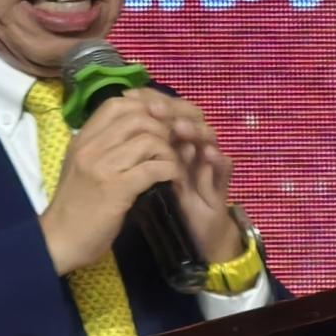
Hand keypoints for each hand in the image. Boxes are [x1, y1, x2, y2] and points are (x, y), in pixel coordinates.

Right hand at [39, 88, 237, 273]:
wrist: (59, 240)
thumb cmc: (75, 205)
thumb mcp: (83, 166)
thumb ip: (104, 145)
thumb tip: (138, 128)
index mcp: (83, 138)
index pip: (118, 103)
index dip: (147, 105)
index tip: (164, 120)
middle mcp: (91, 146)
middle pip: (139, 116)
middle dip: (166, 126)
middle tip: (178, 143)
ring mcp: (103, 167)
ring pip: (150, 140)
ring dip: (170, 151)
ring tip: (175, 164)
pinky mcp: (116, 190)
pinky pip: (154, 168)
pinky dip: (171, 171)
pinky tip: (174, 179)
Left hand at [136, 90, 239, 262]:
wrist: (192, 238)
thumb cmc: (162, 205)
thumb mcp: (140, 178)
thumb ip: (131, 155)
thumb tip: (110, 130)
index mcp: (172, 143)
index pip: (168, 112)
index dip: (154, 101)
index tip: (134, 97)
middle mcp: (192, 148)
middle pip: (189, 118)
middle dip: (173, 110)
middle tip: (157, 108)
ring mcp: (209, 166)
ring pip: (209, 138)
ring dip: (196, 130)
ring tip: (181, 128)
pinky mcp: (221, 188)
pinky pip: (225, 168)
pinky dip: (218, 159)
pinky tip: (208, 155)